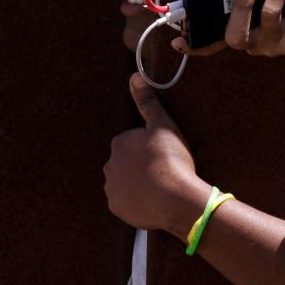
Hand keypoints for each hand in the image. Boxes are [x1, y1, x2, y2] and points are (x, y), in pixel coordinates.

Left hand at [105, 77, 213, 234]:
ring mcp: (112, 189)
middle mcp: (109, 165)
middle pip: (127, 163)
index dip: (150, 148)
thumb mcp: (164, 125)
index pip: (132, 143)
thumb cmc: (172, 159)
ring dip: (138, 184)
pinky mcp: (117, 208)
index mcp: (119, 143)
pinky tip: (154, 201)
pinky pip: (126, 202)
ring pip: (125, 183)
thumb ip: (147, 102)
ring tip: (161, 188)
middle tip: (164, 171)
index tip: (165, 154)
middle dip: (141, 166)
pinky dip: (137, 202)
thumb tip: (135, 76)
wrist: (174, 199)